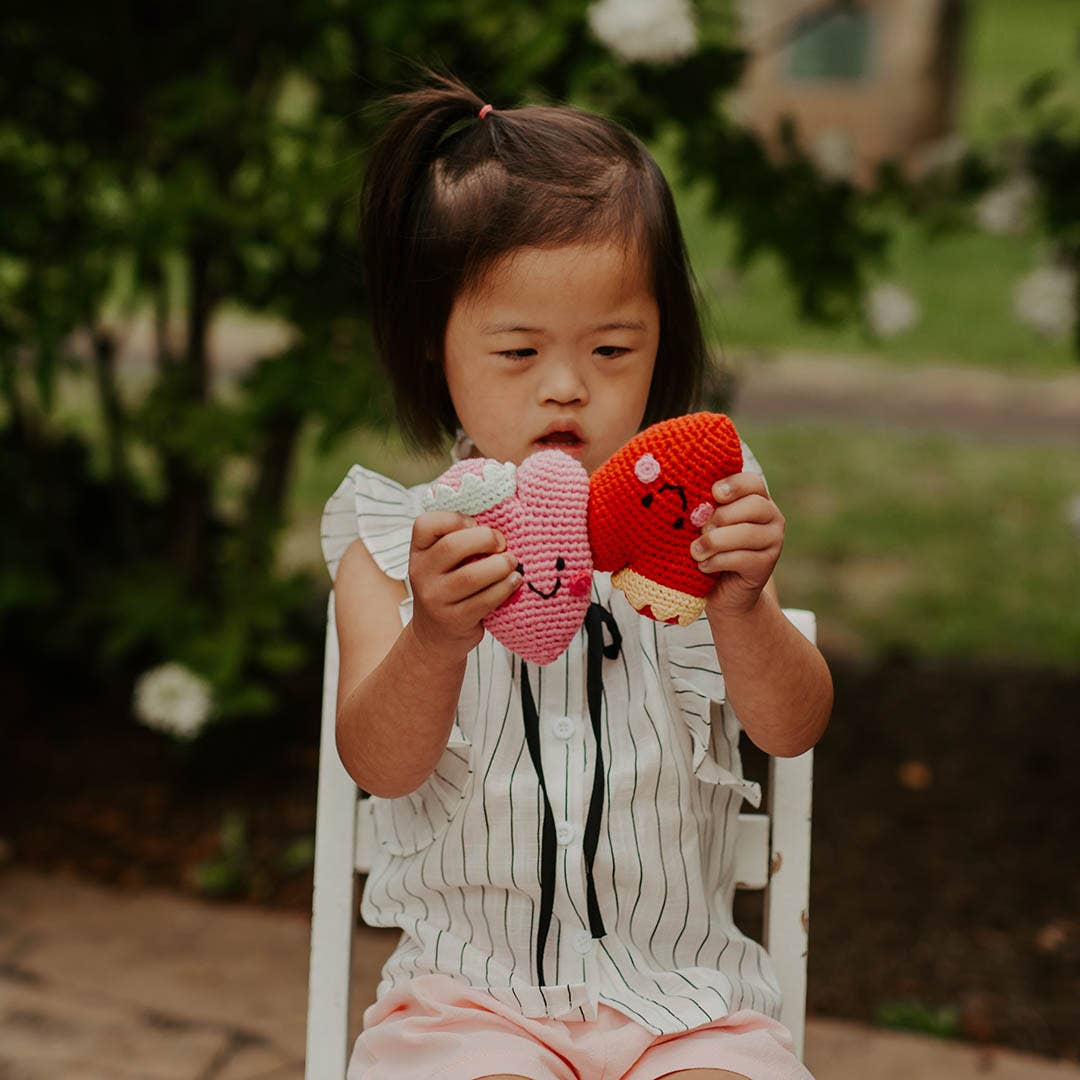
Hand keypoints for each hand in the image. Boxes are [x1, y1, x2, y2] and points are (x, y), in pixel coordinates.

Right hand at [407, 510, 521, 659]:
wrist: (435, 635)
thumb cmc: (448, 587)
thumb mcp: (442, 562)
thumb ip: (459, 540)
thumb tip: (501, 518)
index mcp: (418, 552)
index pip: (425, 524)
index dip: (455, 518)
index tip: (475, 523)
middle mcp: (421, 574)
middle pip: (452, 546)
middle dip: (486, 539)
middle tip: (502, 543)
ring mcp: (435, 599)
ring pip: (471, 576)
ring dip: (500, 565)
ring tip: (512, 562)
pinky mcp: (455, 620)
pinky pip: (484, 600)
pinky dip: (505, 588)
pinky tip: (514, 581)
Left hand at [688, 472, 783, 617]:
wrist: (721, 592)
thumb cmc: (708, 549)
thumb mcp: (704, 524)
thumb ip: (703, 509)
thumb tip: (682, 495)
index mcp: (756, 499)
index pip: (752, 483)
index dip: (733, 485)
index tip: (712, 494)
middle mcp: (771, 517)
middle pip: (754, 505)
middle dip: (721, 517)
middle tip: (699, 529)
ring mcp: (773, 541)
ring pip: (748, 533)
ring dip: (715, 541)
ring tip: (695, 551)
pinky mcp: (766, 566)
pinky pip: (743, 558)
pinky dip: (718, 561)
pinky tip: (703, 566)